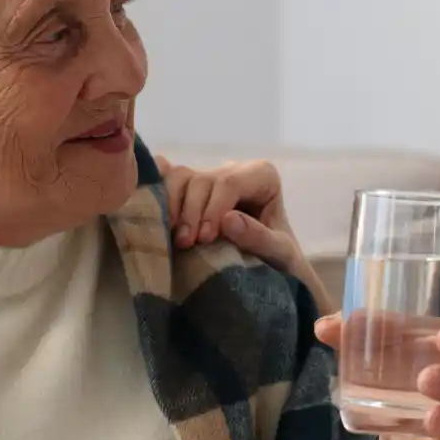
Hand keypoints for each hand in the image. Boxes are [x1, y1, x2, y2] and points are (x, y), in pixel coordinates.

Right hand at [154, 156, 330, 309]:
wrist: (272, 268)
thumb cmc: (282, 260)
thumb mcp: (279, 253)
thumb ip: (260, 237)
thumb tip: (228, 219)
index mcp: (262, 176)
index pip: (230, 182)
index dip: (213, 208)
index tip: (206, 238)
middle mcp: (235, 170)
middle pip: (202, 179)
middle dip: (191, 212)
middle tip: (187, 245)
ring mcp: (211, 179)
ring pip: (180, 177)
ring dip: (172, 207)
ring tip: (176, 239)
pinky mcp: (192, 191)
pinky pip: (168, 182)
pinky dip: (159, 197)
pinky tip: (157, 219)